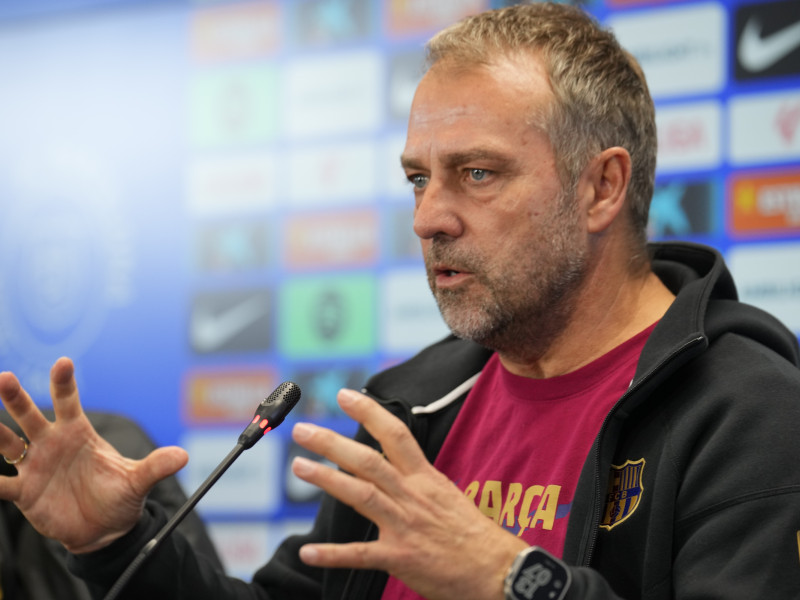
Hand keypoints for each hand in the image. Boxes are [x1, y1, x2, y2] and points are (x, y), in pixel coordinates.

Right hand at [0, 357, 187, 552]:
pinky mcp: (24, 492)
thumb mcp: (138, 481)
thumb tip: (183, 456)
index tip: (63, 363)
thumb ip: (156, 466)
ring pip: (8, 443)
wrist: (104, 530)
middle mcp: (52, 443)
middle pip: (30, 415)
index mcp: (78, 433)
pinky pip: (1, 484)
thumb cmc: (118, 496)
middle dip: (16, 397)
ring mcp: (35, 466)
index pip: (69, 402)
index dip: (64, 383)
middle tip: (4, 378)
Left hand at [290, 389, 527, 599]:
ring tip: (299, 466)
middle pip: (368, 461)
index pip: (395, 434)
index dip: (369, 412)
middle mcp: (412, 496)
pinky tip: (308, 552)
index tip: (344, 396)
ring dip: (327, 480)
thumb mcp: (447, 494)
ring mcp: (405, 526)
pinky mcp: (401, 558)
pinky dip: (333, 554)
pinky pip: (361, 554)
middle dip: (332, 443)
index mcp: (425, 478)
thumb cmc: (473, 533)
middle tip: (302, 430)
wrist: (498, 571)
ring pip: (361, 495)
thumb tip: (394, 464)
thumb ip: (417, 480)